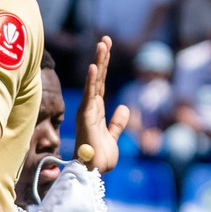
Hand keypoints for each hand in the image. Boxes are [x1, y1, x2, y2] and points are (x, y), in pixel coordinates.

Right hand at [74, 35, 131, 169]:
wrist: (93, 172)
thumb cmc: (100, 158)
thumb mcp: (113, 136)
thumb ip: (117, 122)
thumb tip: (124, 107)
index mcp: (96, 111)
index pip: (102, 84)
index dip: (104, 66)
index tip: (107, 48)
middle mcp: (90, 108)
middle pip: (98, 78)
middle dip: (102, 58)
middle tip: (106, 39)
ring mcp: (87, 111)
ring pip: (94, 82)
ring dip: (98, 63)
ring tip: (102, 44)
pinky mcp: (86, 117)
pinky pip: (89, 96)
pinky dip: (91, 81)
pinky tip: (94, 66)